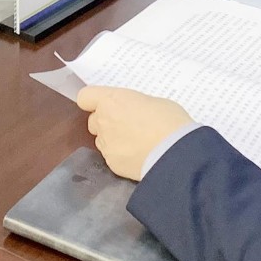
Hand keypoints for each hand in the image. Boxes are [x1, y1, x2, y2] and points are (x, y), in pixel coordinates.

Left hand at [76, 86, 193, 180]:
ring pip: (102, 140)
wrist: (175, 154)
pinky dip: (121, 156)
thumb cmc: (169, 121)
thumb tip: (133, 112)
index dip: (93, 100)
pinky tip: (138, 156)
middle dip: (106, 122)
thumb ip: (135, 105)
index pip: (85, 97)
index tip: (105, 103)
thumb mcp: (153, 102)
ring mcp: (106, 144)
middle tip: (126, 124)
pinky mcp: (112, 163)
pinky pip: (111, 156)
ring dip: (112, 139)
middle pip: (94, 120)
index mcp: (111, 100)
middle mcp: (103, 121)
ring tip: (135, 143)